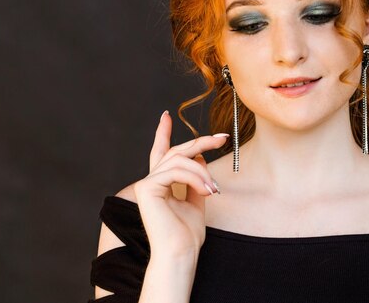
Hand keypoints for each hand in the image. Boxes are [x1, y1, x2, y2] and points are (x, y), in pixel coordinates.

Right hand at [133, 110, 227, 259]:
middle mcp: (151, 182)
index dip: (163, 133)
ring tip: (214, 188)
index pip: (161, 153)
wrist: (180, 252)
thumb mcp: (197, 200)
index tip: (166, 115)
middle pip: (177, 152)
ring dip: (202, 171)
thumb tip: (201, 157)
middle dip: (201, 142)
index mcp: (161, 184)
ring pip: (179, 160)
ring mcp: (146, 184)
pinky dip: (195, 177)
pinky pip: (176, 170)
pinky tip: (207, 190)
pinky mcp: (146, 188)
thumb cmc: (188, 234)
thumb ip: (197, 179)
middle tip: (222, 138)